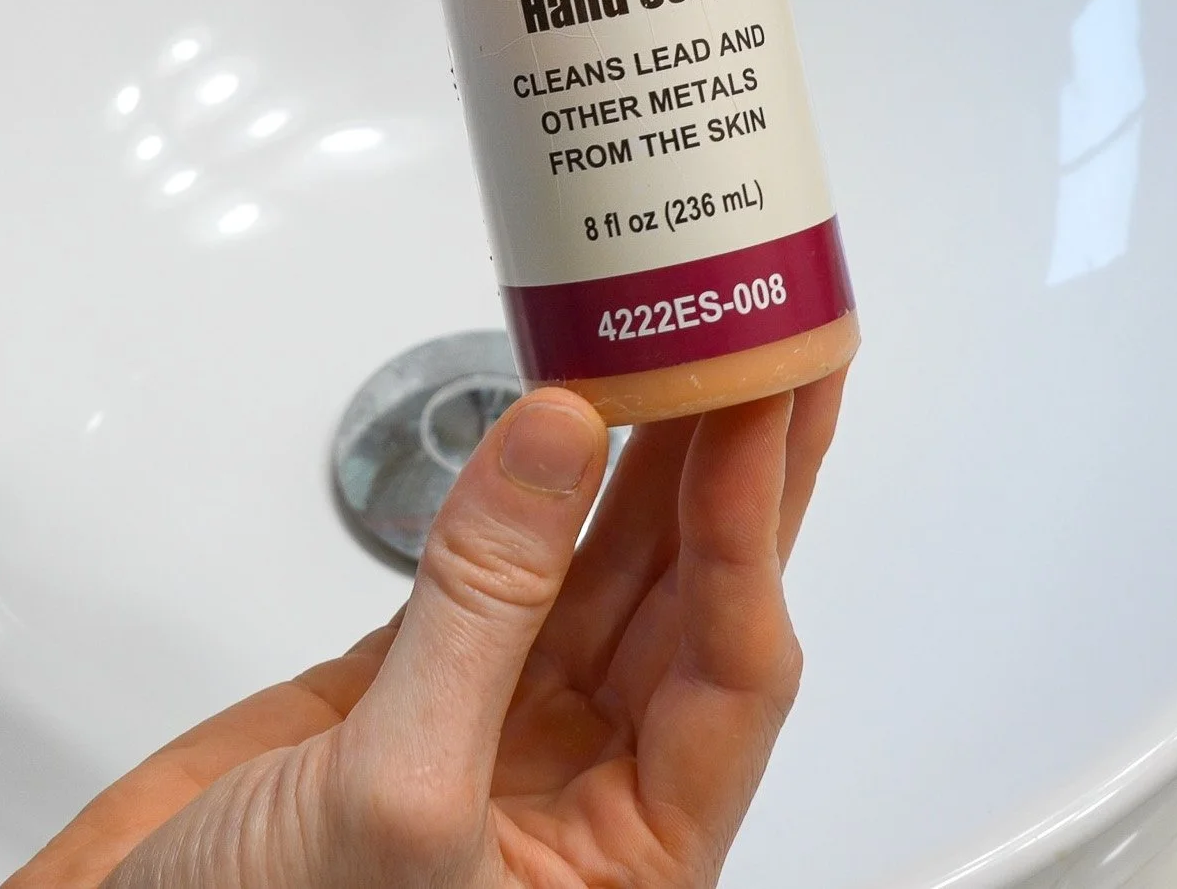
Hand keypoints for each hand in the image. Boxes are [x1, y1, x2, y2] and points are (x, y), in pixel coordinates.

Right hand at [9, 375, 846, 888]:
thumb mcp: (398, 797)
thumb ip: (484, 603)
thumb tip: (561, 436)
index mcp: (628, 854)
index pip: (733, 662)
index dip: (752, 521)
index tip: (763, 396)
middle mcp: (589, 782)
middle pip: (695, 594)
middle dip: (740, 465)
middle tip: (778, 340)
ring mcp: (505, 712)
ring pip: (610, 560)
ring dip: (655, 453)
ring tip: (697, 345)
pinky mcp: (425, 667)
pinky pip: (509, 549)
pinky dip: (537, 473)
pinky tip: (573, 407)